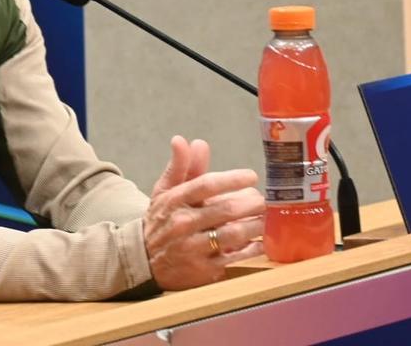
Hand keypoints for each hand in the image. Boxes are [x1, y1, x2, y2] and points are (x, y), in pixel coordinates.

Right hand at [143, 135, 265, 289]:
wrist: (144, 260)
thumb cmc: (161, 220)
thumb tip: (183, 140)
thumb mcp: (164, 191)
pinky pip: (233, 257)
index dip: (231, 179)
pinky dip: (251, 249)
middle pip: (224, 210)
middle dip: (251, 203)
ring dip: (255, 226)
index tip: (251, 176)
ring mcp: (193, 248)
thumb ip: (179, 166)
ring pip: (232, 235)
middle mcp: (183, 223)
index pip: (205, 185)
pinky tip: (261, 241)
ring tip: (265, 218)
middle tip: (264, 199)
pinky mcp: (203, 269)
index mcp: (175, 200)